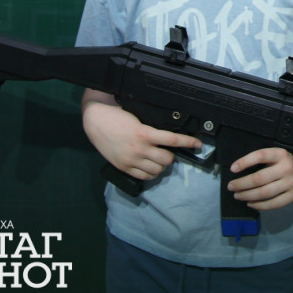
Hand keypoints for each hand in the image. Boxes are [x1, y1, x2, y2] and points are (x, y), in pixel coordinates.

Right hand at [82, 100, 204, 180]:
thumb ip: (151, 129)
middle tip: (168, 151)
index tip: (198, 144)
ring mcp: (131, 160)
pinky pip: (144, 176)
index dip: (188, 142)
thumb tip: (167, 137)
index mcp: (144, 133)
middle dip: (171, 156)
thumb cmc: (117, 116)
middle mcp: (139, 148)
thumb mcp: (137, 118)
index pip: (172, 140)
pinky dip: (151, 173)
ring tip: (159, 159)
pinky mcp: (124, 167)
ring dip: (161, 166)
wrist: (95, 121)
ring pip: (157, 170)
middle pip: (167, 160)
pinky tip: (150, 167)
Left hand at [226, 148, 292, 210]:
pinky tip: (250, 203)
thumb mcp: (277, 155)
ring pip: (264, 193)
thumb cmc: (287, 162)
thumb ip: (263, 160)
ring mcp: (291, 183)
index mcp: (281, 154)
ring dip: (247, 195)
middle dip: (241, 184)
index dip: (244, 162)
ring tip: (238, 195)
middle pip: (259, 178)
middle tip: (231, 186)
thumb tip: (239, 169)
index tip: (233, 168)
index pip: (260, 156)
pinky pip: (273, 203)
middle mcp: (286, 168)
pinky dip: (259, 205)